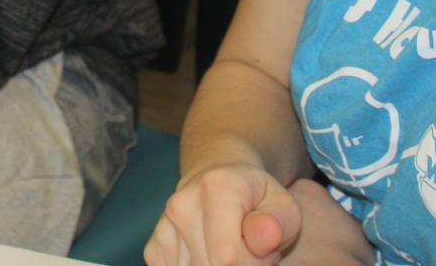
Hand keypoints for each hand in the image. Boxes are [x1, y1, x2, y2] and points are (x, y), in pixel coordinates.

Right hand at [145, 163, 301, 265]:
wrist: (219, 178)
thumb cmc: (257, 197)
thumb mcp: (282, 204)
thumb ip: (279, 223)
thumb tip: (265, 236)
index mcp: (215, 187)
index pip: (230, 257)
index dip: (256, 264)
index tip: (265, 251)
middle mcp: (181, 204)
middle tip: (251, 254)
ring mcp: (163, 227)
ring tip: (233, 252)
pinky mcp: (153, 247)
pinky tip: (212, 257)